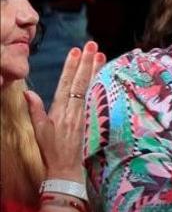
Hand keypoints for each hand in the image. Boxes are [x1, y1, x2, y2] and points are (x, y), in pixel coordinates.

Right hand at [27, 41, 104, 181]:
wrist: (66, 166)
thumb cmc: (51, 148)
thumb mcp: (39, 129)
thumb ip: (35, 109)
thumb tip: (27, 92)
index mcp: (59, 110)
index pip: (66, 83)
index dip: (71, 67)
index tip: (75, 51)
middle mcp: (73, 109)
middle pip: (80, 81)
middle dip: (86, 62)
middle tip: (92, 45)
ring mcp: (84, 113)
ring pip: (90, 87)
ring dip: (95, 70)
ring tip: (100, 54)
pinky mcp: (91, 118)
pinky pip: (95, 97)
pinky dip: (99, 84)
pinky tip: (104, 74)